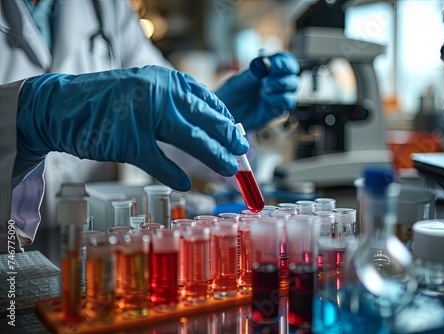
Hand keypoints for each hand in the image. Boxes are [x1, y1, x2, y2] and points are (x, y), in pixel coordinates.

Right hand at [15, 66, 248, 190]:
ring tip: (229, 168)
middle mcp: (157, 92)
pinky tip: (186, 182)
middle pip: (204, 118)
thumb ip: (174, 105)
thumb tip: (209, 127)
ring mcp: (142, 116)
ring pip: (190, 139)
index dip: (225, 119)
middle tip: (242, 152)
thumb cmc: (108, 102)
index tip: (238, 133)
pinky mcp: (127, 140)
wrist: (60, 107)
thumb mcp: (144, 90)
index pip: (206, 99)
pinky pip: (159, 162)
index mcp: (164, 79)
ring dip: (213, 156)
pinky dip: (174, 174)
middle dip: (227, 137)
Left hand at [215, 52, 299, 131]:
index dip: (283, 61)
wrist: (225, 116)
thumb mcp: (237, 81)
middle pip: (293, 73)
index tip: (274, 65)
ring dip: (281, 87)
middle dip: (282, 75)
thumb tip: (263, 63)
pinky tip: (268, 100)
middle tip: (267, 82)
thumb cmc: (230, 95)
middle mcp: (275, 80)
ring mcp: (278, 95)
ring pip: (294, 87)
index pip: (284, 60)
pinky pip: (290, 103)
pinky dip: (281, 100)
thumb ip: (251, 73)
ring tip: (263, 92)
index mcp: (267, 68)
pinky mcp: (278, 109)